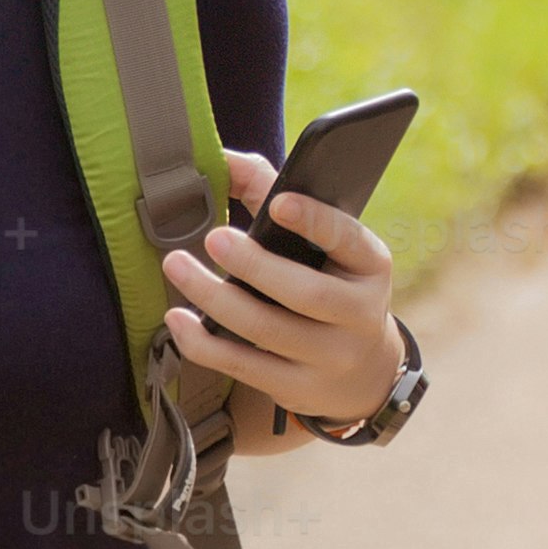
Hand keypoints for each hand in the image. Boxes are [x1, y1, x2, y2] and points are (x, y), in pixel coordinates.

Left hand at [166, 146, 402, 439]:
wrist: (363, 369)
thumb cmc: (328, 282)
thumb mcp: (324, 242)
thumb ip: (273, 193)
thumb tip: (221, 159)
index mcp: (370, 265)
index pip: (347, 239)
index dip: (315, 222)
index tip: (279, 203)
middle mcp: (359, 315)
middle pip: (304, 293)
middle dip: (254, 265)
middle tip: (213, 237)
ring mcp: (330, 358)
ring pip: (266, 330)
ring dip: (215, 299)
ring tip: (176, 266)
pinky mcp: (297, 389)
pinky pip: (244, 367)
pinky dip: (204, 343)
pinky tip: (177, 320)